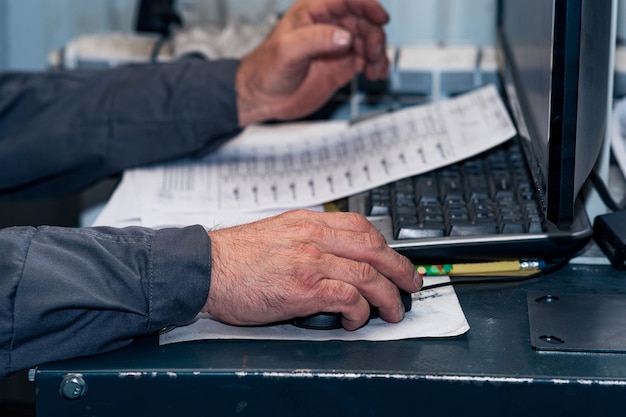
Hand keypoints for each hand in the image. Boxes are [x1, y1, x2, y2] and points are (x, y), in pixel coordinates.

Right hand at [203, 210, 421, 330]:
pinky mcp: (304, 288)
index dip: (385, 245)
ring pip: (368, 274)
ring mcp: (311, 261)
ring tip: (393, 310)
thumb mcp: (277, 233)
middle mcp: (314, 236)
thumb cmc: (235, 256)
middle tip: (411, 283)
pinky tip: (356, 320)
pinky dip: (360, 311)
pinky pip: (348, 298)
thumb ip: (306, 239)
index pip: (360, 227)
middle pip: (374, 248)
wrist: (205, 268)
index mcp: (308, 222)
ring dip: (388, 296)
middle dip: (400, 268)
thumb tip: (332, 256)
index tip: (393, 258)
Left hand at [236, 0, 389, 125]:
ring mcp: (336, 46)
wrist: (262, 98)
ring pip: (369, 41)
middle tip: (372, 55)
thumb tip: (344, 36)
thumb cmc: (265, 70)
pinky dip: (376, 65)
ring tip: (375, 69)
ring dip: (378, 53)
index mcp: (312, 12)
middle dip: (374, 36)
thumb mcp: (286, 50)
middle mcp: (328, 26)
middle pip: (363, 21)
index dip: (366, 5)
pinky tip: (375, 74)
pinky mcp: (342, 65)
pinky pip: (366, 60)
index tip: (381, 18)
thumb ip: (316, 39)